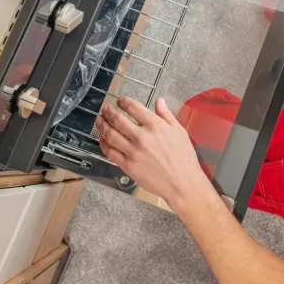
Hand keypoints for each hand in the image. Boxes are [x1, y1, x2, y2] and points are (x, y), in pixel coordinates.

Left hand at [95, 97, 213, 210]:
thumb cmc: (183, 158)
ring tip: (99, 121)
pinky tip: (103, 140)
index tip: (120, 101)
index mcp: (155, 125)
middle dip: (108, 112)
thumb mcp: (179, 131)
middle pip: (117, 119)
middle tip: (105, 109)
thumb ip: (166, 115)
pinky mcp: (128, 166)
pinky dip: (104, 145)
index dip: (123, 102)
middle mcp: (141, 137)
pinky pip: (110, 152)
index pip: (133, 107)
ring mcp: (133, 152)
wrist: (182, 182)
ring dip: (102, 126)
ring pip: (110, 135)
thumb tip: (159, 101)